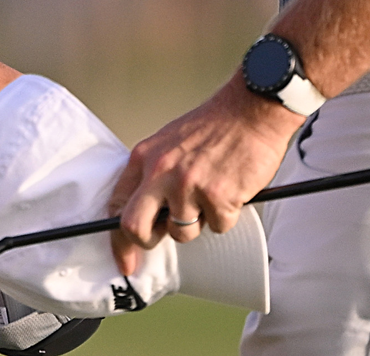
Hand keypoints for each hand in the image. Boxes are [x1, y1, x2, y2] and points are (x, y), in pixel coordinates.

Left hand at [106, 77, 299, 273]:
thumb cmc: (216, 126)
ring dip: (199, 223)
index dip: (117, 239)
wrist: (252, 109)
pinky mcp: (217, 196)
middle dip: (147, 241)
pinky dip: (227, 215)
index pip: (117, 205)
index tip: (125, 260)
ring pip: (182, 233)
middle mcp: (161, 172)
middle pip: (135, 228)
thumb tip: (149, 214)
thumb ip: (154, 174)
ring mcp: (188, 185)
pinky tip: (232, 189)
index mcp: (145, 157)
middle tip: (164, 236)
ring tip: (212, 194)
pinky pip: (218, 226)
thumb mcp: (170, 142)